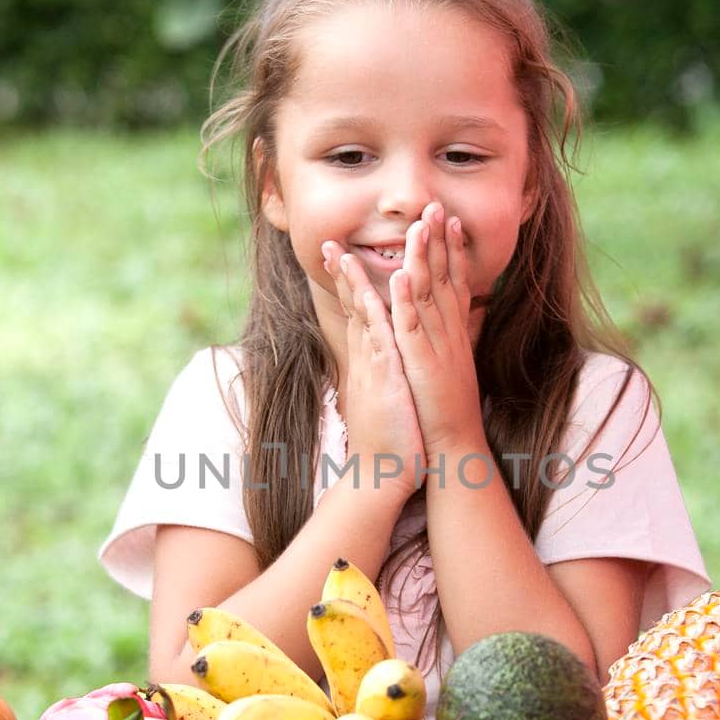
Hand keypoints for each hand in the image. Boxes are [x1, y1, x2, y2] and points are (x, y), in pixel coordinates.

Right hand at [321, 240, 424, 502]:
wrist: (383, 475)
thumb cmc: (390, 442)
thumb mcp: (385, 399)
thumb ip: (380, 379)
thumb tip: (380, 369)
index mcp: (370, 361)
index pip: (359, 315)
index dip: (352, 286)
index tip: (343, 259)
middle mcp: (367, 359)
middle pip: (352, 307)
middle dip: (341, 274)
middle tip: (329, 244)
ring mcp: (373, 366)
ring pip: (361, 316)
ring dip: (353, 282)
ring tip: (340, 251)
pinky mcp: (384, 377)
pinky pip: (380, 338)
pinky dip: (378, 311)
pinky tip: (376, 288)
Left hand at [389, 202, 485, 459]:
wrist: (454, 446)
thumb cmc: (449, 411)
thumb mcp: (455, 367)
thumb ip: (458, 338)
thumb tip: (469, 318)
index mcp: (455, 334)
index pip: (456, 283)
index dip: (454, 251)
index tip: (451, 222)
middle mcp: (449, 334)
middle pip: (446, 279)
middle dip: (441, 242)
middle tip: (436, 206)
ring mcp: (436, 346)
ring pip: (428, 295)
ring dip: (424, 259)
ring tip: (418, 227)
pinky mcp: (420, 363)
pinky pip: (412, 327)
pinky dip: (406, 301)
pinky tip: (400, 276)